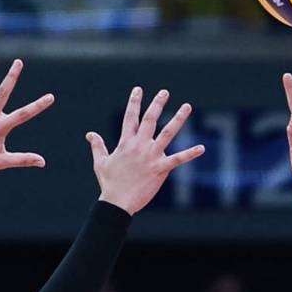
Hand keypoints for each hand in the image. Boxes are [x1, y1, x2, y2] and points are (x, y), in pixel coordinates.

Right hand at [86, 87, 204, 214]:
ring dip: (178, 119)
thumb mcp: (100, 162)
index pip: (131, 117)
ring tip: (187, 106)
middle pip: (150, 119)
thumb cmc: (109, 183)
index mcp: (126, 143)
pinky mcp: (160, 168)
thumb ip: (97, 146)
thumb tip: (90, 134)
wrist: (116, 202)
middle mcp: (139, 145)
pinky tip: (201, 148)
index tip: (138, 90)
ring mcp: (151, 156)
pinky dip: (190, 154)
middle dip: (157, 104)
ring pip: (167, 133)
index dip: (134, 102)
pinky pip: (178, 159)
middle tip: (165, 92)